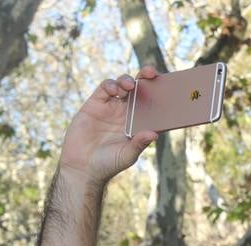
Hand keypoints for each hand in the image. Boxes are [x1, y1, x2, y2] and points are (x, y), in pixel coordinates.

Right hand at [58, 66, 160, 184]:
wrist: (81, 167)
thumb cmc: (108, 164)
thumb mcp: (126, 155)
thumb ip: (139, 144)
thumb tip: (154, 134)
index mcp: (138, 123)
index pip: (152, 105)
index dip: (160, 94)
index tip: (168, 86)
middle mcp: (126, 112)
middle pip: (139, 90)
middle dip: (146, 78)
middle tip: (152, 73)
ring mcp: (111, 107)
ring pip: (123, 85)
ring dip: (128, 80)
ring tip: (130, 85)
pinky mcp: (95, 104)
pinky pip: (105, 88)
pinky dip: (111, 85)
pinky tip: (114, 90)